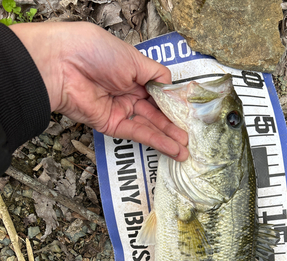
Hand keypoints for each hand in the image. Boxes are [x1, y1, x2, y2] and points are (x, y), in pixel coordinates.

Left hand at [10, 22, 188, 160]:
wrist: (63, 64)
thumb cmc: (95, 51)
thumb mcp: (133, 58)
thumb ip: (154, 73)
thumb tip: (170, 84)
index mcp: (133, 73)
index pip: (158, 92)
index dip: (174, 103)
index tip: (190, 113)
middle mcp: (127, 93)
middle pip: (156, 112)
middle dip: (174, 125)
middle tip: (191, 137)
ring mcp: (120, 110)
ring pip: (149, 126)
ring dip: (168, 138)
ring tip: (186, 149)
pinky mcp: (112, 126)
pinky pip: (138, 134)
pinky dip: (156, 141)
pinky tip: (172, 148)